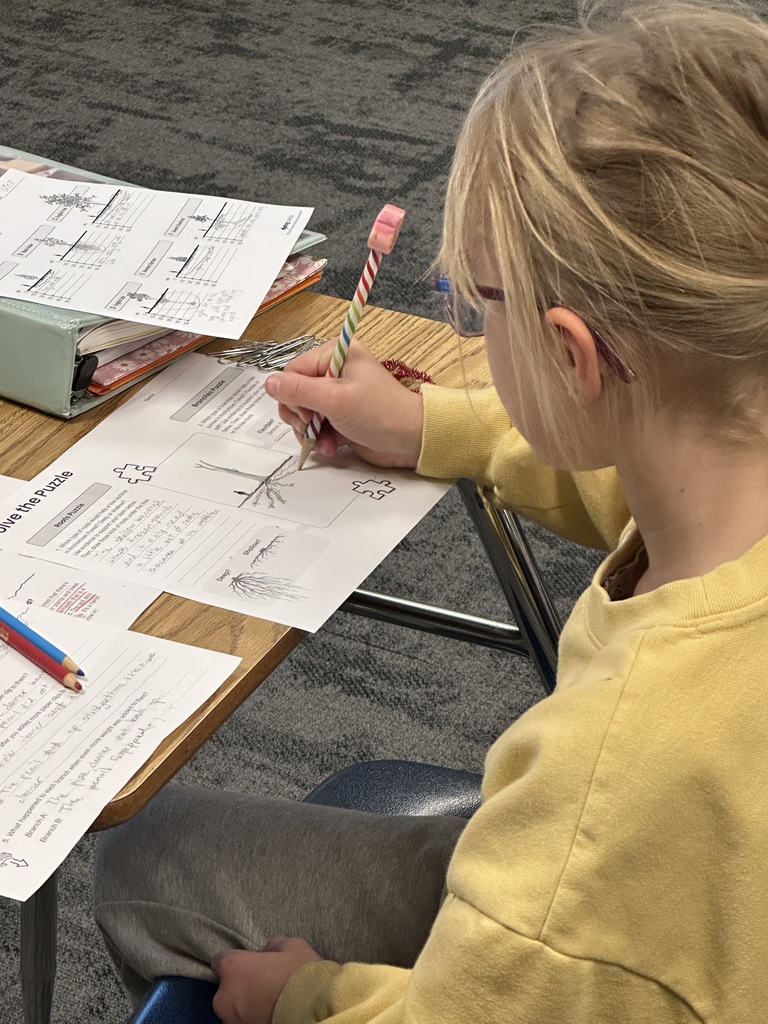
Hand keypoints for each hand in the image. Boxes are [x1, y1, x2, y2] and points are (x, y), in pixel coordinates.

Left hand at [211, 935, 321, 1023]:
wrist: (315, 1016)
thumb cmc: (301, 976)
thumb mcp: (292, 946)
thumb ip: (272, 946)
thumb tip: (267, 952)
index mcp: (233, 968)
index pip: (220, 960)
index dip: (237, 961)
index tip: (252, 963)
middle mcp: (224, 997)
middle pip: (227, 988)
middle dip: (242, 985)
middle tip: (265, 984)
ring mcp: (231, 1022)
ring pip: (234, 1009)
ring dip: (247, 1005)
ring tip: (271, 1003)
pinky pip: (244, 1022)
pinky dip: (254, 1019)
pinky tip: (273, 1015)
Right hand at [264, 340, 423, 467]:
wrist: (412, 440)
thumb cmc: (381, 413)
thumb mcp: (335, 399)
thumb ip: (298, 391)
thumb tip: (268, 383)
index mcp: (335, 354)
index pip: (293, 372)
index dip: (293, 395)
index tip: (305, 412)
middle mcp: (334, 372)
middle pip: (295, 393)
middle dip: (301, 416)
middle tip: (313, 428)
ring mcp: (338, 395)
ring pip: (303, 413)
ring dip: (310, 431)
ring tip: (325, 442)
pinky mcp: (341, 416)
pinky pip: (317, 426)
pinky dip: (320, 438)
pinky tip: (331, 447)